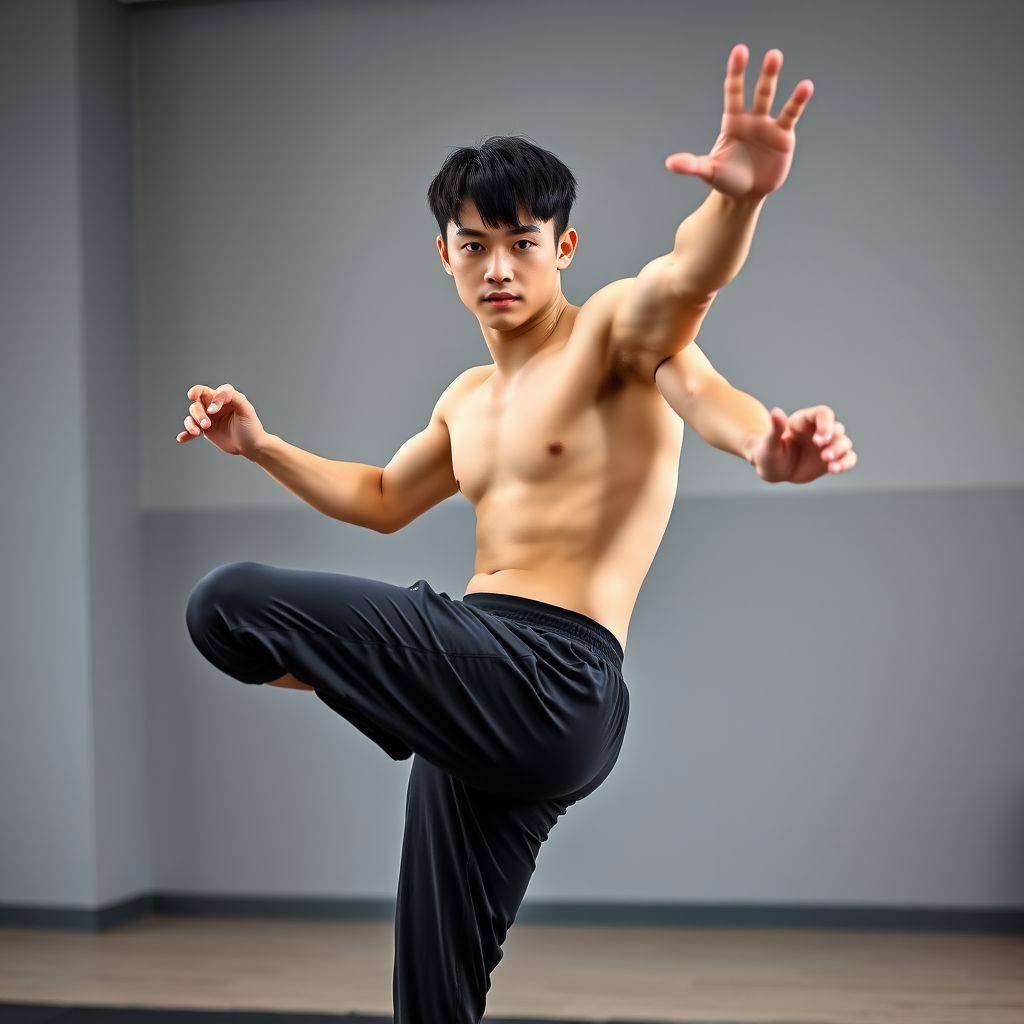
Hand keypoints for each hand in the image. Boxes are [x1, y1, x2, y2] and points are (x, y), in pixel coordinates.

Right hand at [176, 383, 266, 457]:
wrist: (251, 445)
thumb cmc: (251, 426)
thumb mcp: (246, 409)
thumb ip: (233, 397)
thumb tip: (215, 400)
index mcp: (222, 397)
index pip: (207, 391)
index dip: (207, 399)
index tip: (214, 411)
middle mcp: (212, 405)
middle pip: (196, 403)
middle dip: (198, 413)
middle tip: (206, 425)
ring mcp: (207, 418)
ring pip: (192, 415)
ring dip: (191, 423)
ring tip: (197, 432)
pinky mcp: (204, 430)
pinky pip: (191, 430)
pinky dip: (185, 434)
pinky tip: (181, 439)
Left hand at [665, 45, 812, 197]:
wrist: (746, 195)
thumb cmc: (726, 180)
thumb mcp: (709, 172)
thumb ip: (691, 165)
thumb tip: (670, 163)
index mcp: (732, 121)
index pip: (734, 92)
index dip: (736, 72)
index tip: (740, 52)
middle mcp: (751, 118)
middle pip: (758, 91)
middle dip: (765, 74)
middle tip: (772, 54)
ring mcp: (768, 125)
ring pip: (773, 99)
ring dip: (777, 81)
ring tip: (783, 63)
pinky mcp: (784, 136)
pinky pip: (790, 115)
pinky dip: (798, 101)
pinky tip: (806, 86)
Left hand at [751, 406, 856, 482]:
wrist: (773, 471)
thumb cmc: (768, 454)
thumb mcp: (768, 444)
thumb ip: (775, 429)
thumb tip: (776, 412)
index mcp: (803, 421)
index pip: (823, 413)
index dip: (826, 424)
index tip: (819, 440)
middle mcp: (818, 430)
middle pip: (837, 428)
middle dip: (834, 442)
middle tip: (824, 455)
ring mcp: (827, 444)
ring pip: (844, 442)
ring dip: (840, 452)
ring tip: (828, 464)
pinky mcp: (832, 459)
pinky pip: (848, 458)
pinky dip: (846, 463)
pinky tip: (834, 469)